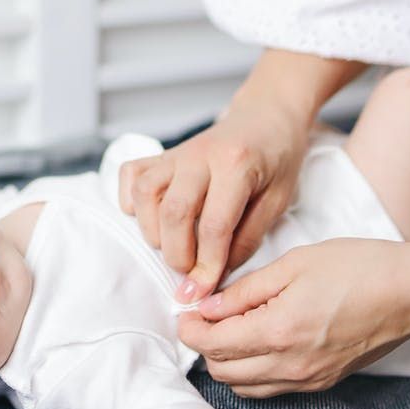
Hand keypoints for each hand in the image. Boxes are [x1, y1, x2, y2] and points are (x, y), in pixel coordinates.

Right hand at [119, 100, 308, 292]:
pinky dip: (132, 200)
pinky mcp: (162, 154)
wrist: (267, 116)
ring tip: (174, 246)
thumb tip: (215, 274)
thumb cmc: (277, 158)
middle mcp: (201, 155)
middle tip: (190, 272)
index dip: (207, 266)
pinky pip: (131, 174)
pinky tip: (151, 217)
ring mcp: (177, 152)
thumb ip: (247, 237)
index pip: (214, 226)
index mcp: (237, 164)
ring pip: (145, 194)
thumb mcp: (278, 200)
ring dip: (153, 231)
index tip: (203, 292)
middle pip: (173, 212)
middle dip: (178, 255)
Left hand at [179, 238, 409, 396]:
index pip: (213, 345)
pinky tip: (257, 342)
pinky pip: (271, 388)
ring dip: (226, 362)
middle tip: (203, 317)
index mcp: (279, 332)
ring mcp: (308, 379)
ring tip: (229, 328)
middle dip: (204, 346)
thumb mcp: (293, 265)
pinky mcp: (322, 382)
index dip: (189, 329)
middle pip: (222, 372)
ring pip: (244, 387)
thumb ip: (244, 291)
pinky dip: (252, 372)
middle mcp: (291, 365)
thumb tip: (206, 306)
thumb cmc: (357, 268)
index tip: (184, 312)